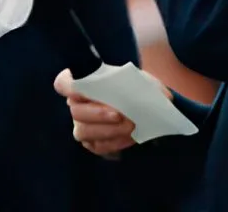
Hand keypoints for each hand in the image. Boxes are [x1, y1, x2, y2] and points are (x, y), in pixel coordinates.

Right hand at [54, 68, 170, 156]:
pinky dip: (114, 142)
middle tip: (120, 115)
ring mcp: (82, 125)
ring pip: (83, 131)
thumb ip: (148, 85)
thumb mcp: (140, 81)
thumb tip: (164, 97)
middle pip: (76, 111)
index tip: (84, 90)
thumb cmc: (131, 89)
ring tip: (129, 127)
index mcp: (80, 82)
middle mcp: (75, 104)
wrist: (139, 108)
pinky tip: (130, 138)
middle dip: (98, 114)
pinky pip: (96, 146)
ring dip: (107, 130)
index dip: (69, 87)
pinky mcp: (91, 142)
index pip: (62, 84)